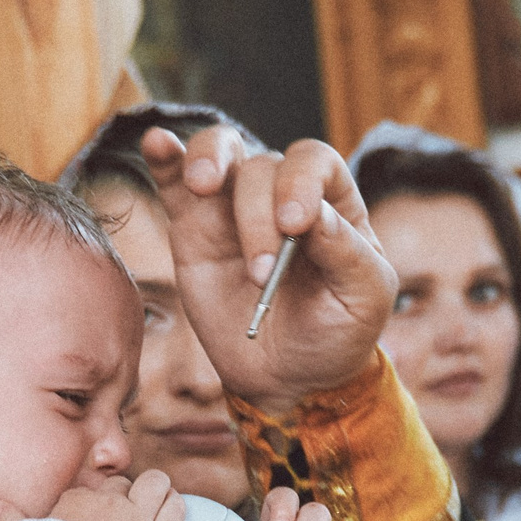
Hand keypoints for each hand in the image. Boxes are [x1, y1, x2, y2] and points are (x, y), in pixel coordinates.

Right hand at [0, 469, 185, 520]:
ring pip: (156, 483)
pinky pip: (177, 506)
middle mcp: (108, 504)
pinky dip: (174, 508)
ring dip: (155, 493)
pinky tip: (168, 517)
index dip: (98, 504)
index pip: (95, 489)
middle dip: (125, 500)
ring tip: (151, 511)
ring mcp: (137, 520)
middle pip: (124, 486)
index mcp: (76, 502)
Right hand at [143, 125, 394, 417]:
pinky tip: (157, 144)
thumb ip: (347, 253)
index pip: (313, 162)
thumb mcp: (364, 299)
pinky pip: (175, 182)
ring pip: (221, 154)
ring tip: (203, 186)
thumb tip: (315, 214)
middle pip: (264, 167)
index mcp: (330, 200)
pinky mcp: (193, 229)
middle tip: (259, 271)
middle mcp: (281, 193)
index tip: (294, 226)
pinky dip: (165, 157)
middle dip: (257, 215)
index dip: (301, 182)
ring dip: (210, 159)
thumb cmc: (335, 332)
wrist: (288, 377)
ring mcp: (233, 208)